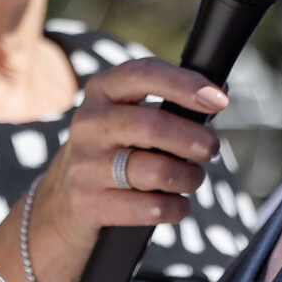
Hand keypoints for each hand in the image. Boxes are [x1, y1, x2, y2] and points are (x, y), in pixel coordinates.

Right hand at [0, 58, 225, 281]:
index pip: (143, 74)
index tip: (219, 100)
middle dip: (194, 139)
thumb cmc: (115, 150)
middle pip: (154, 125)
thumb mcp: (127, 116)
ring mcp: (85, 165)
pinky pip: (151, 207)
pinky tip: (177, 204)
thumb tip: (219, 94)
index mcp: (101, 91)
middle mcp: (88, 124)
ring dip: (189, 177)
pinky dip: (176, 207)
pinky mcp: (88, 204)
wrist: (62, 202)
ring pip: (156, 170)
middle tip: (211, 148)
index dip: (185, 84)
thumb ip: (168, 104)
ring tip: (192, 179)